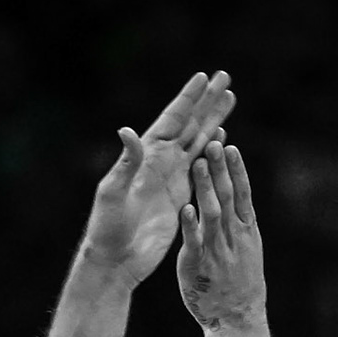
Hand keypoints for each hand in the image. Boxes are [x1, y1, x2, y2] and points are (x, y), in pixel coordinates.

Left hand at [82, 70, 234, 285]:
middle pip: (189, 124)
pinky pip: (200, 169)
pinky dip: (212, 151)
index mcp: (146, 156)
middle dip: (206, 101)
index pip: (171, 120)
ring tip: (229, 99)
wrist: (116, 259)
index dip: (187, 99)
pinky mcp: (179, 197)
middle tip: (226, 78)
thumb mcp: (113, 193)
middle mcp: (160, 162)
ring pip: (197, 142)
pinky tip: (222, 138)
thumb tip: (127, 130)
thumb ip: (126, 163)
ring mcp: (170, 179)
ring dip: (213, 120)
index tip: (204, 77)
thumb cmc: (108, 228)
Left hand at [177, 141, 265, 331]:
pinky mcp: (198, 266)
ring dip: (205, 188)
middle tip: (213, 143)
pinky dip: (190, 225)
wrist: (237, 321)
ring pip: (211, 214)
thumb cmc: (240, 286)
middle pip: (227, 197)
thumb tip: (237, 200)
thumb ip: (240, 225)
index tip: (230, 146)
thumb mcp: (248, 251)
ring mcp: (216, 251)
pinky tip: (186, 207)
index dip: (236, 169)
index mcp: (246, 231)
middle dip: (220, 170)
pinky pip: (194, 242)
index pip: (241, 193)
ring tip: (199, 163)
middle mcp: (233, 237)